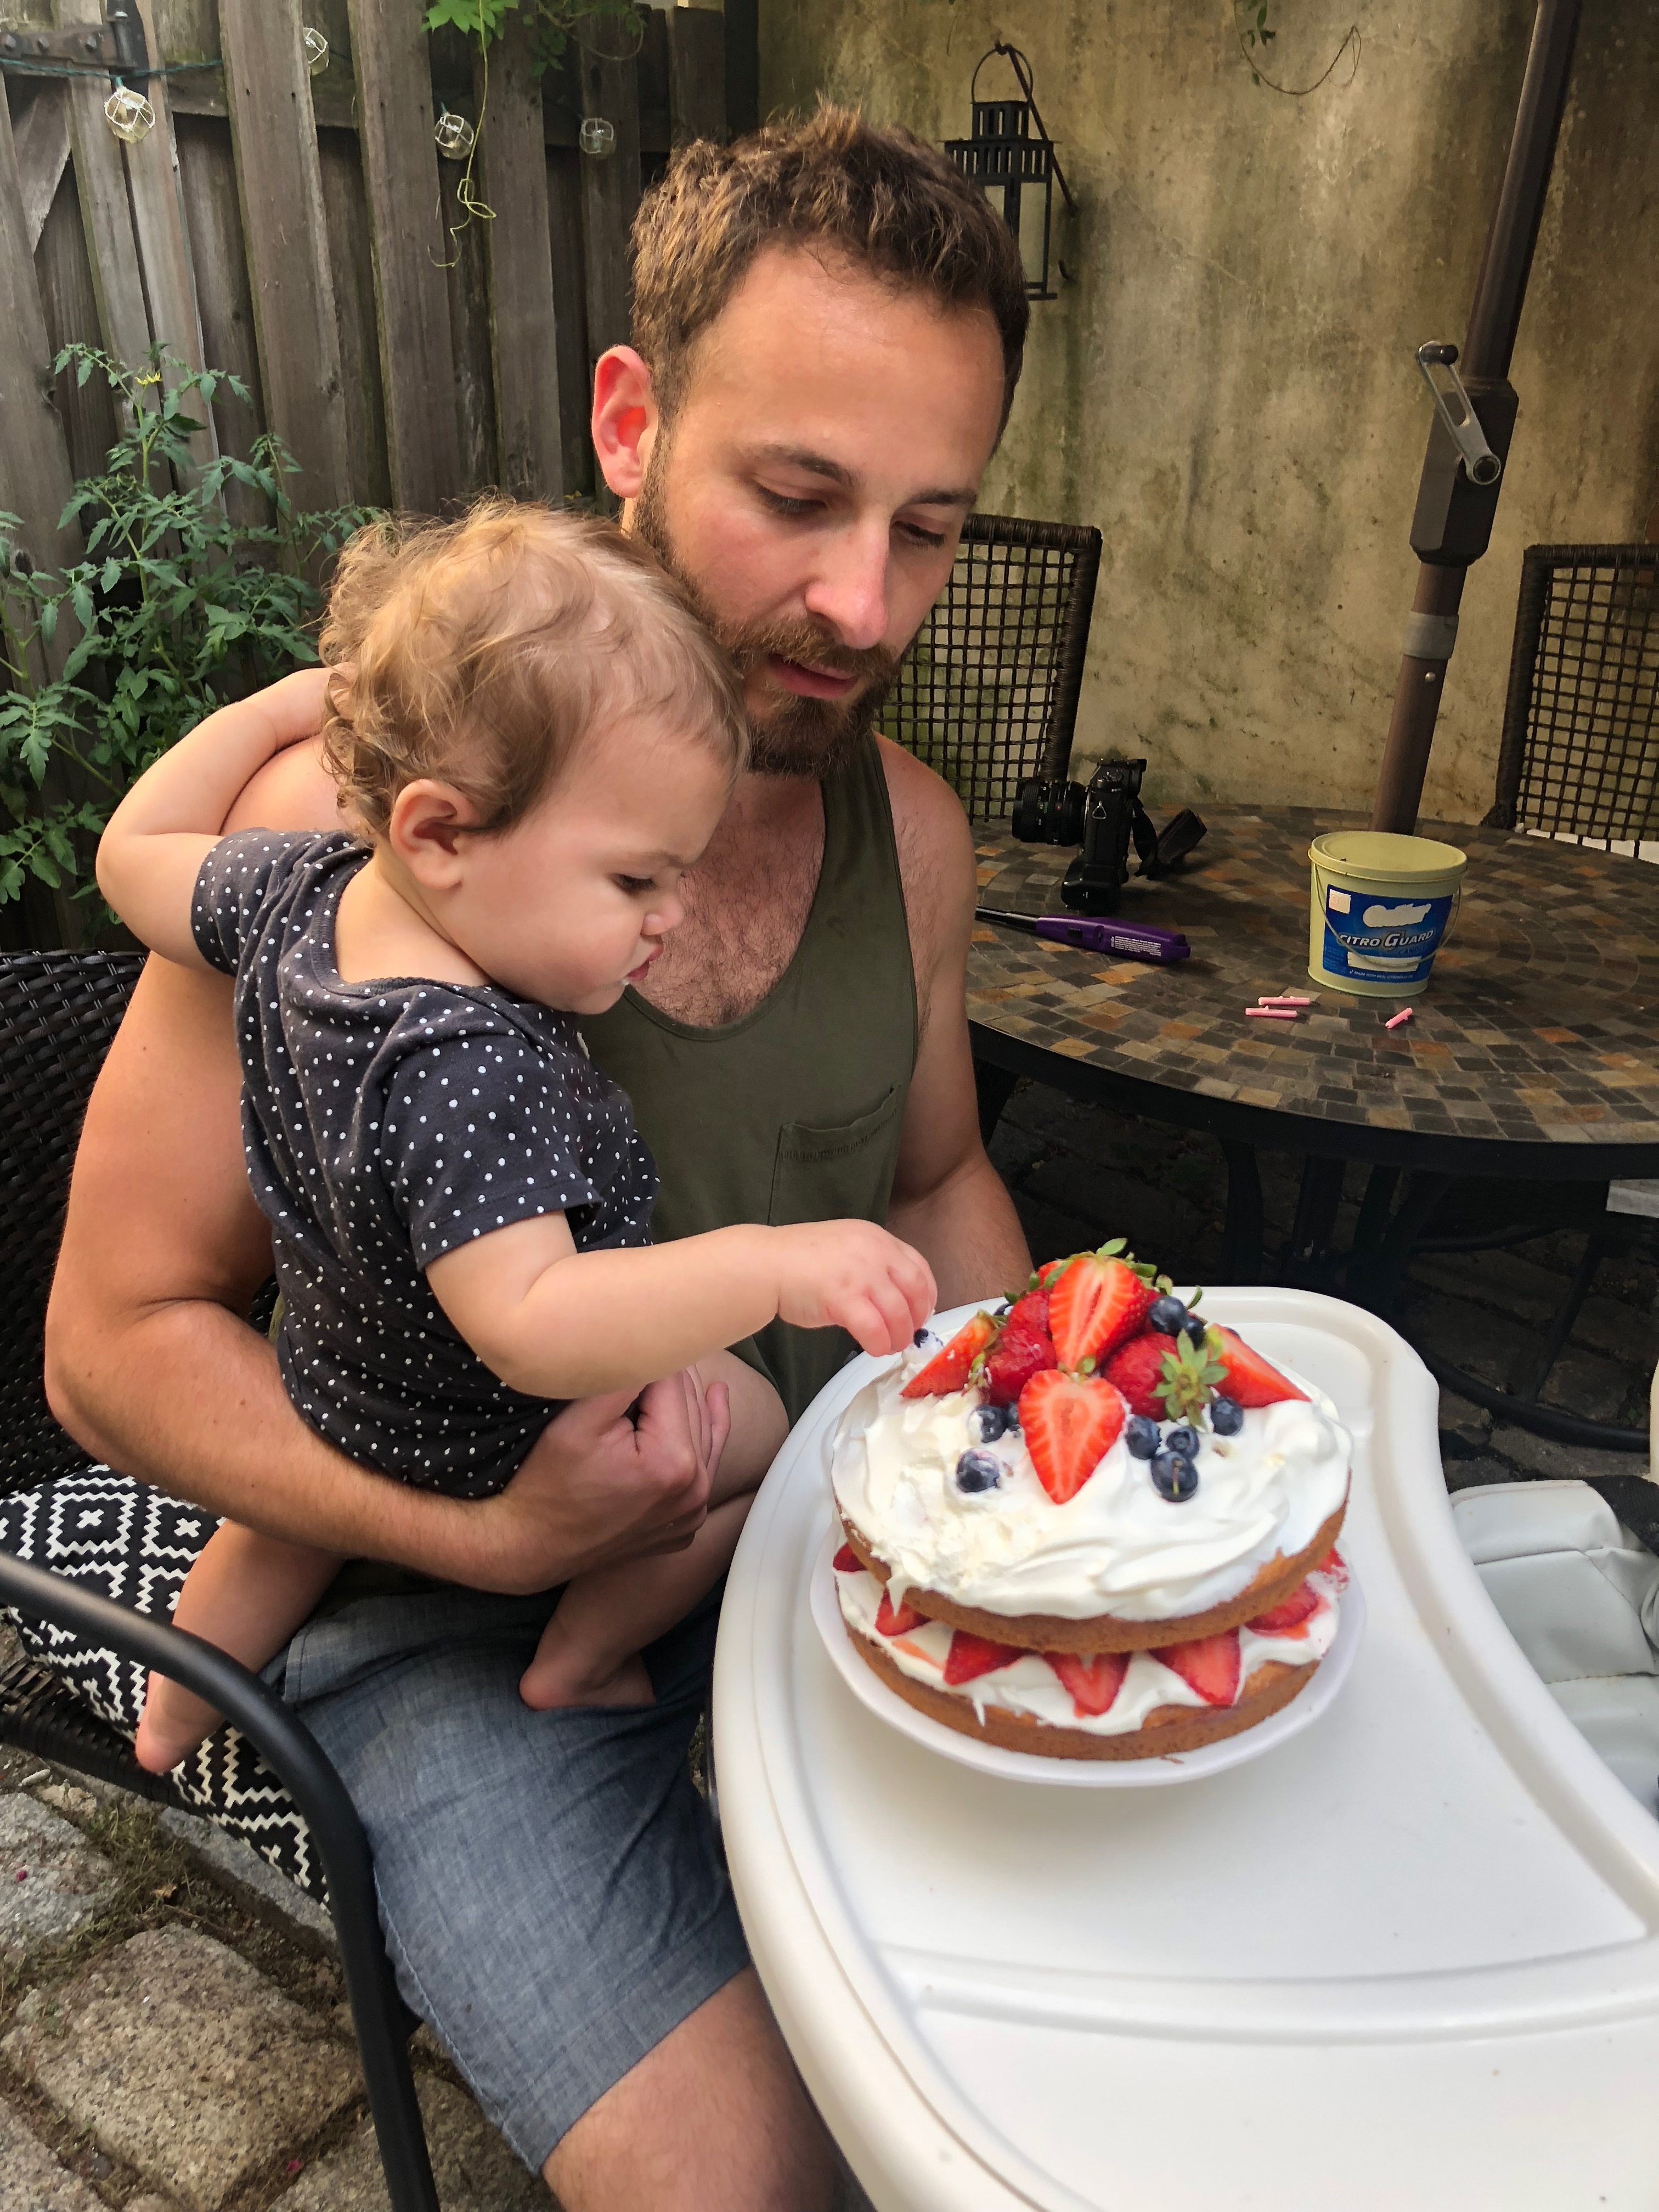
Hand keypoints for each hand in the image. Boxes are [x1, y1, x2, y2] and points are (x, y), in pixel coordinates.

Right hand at [457, 1368, 728, 1594]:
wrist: (530, 1547)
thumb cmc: (545, 1485)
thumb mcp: (574, 1423)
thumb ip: (619, 1379)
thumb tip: (648, 1344)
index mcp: (674, 1462)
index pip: (672, 1381)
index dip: (645, 1357)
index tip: (626, 1342)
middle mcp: (694, 1489)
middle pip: (689, 1404)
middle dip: (663, 1378)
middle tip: (636, 1351)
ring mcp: (692, 1510)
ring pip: (699, 1429)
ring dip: (683, 1398)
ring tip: (674, 1359)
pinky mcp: (685, 1521)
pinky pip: (705, 1465)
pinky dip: (705, 1433)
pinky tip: (715, 1398)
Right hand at [769, 1219, 935, 1356]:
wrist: (764, 1263)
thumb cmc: (798, 1260)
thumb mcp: (845, 1249)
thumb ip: (871, 1267)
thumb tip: (893, 1300)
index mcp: (876, 1238)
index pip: (919, 1267)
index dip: (926, 1295)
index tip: (920, 1314)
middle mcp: (874, 1251)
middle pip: (915, 1290)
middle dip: (916, 1319)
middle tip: (906, 1335)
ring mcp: (860, 1273)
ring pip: (898, 1313)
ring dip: (898, 1336)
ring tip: (889, 1347)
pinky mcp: (843, 1296)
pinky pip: (874, 1328)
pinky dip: (879, 1343)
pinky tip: (873, 1349)